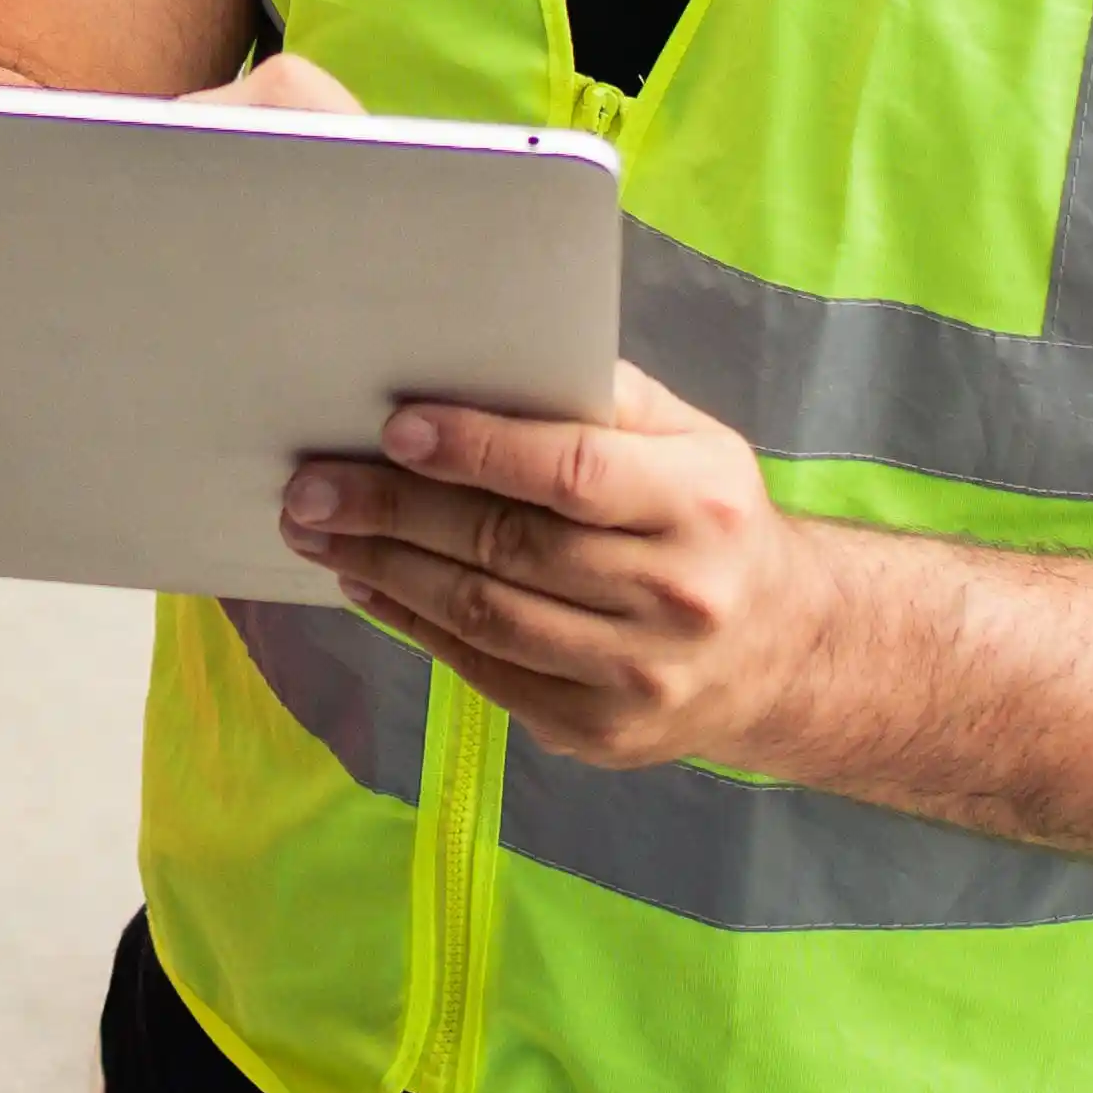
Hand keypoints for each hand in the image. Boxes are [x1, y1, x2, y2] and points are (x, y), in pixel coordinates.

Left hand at [282, 363, 858, 772]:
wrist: (783, 652)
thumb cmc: (709, 521)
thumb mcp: (692, 442)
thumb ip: (604, 399)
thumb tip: (484, 362)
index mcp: (702, 504)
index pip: (571, 472)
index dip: (476, 450)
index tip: (394, 429)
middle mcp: (678, 595)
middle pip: (509, 547)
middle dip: (394, 512)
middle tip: (310, 485)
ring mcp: (639, 675)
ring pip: (484, 616)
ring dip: (384, 569)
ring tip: (319, 530)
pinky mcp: (600, 730)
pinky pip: (483, 671)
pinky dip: (413, 623)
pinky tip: (369, 582)